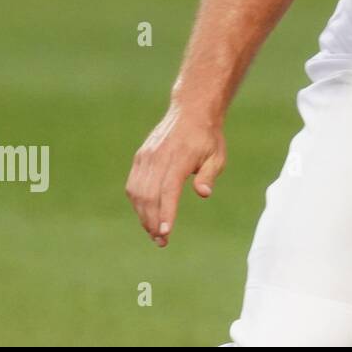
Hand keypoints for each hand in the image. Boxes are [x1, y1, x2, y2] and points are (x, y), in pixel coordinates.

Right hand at [126, 105, 225, 247]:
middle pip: (149, 195)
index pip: (168, 190)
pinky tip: (146, 215)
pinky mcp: (140, 157)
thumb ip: (209, 175)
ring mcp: (146, 157)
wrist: (191, 111)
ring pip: (138, 192)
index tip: (165, 233)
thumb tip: (203, 193)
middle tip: (161, 241)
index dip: (165, 212)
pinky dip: (137, 202)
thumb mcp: (217, 155)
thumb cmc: (208, 137)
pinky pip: (134, 184)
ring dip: (143, 215)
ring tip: (153, 233)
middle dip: (153, 221)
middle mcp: (158, 157)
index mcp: (179, 157)